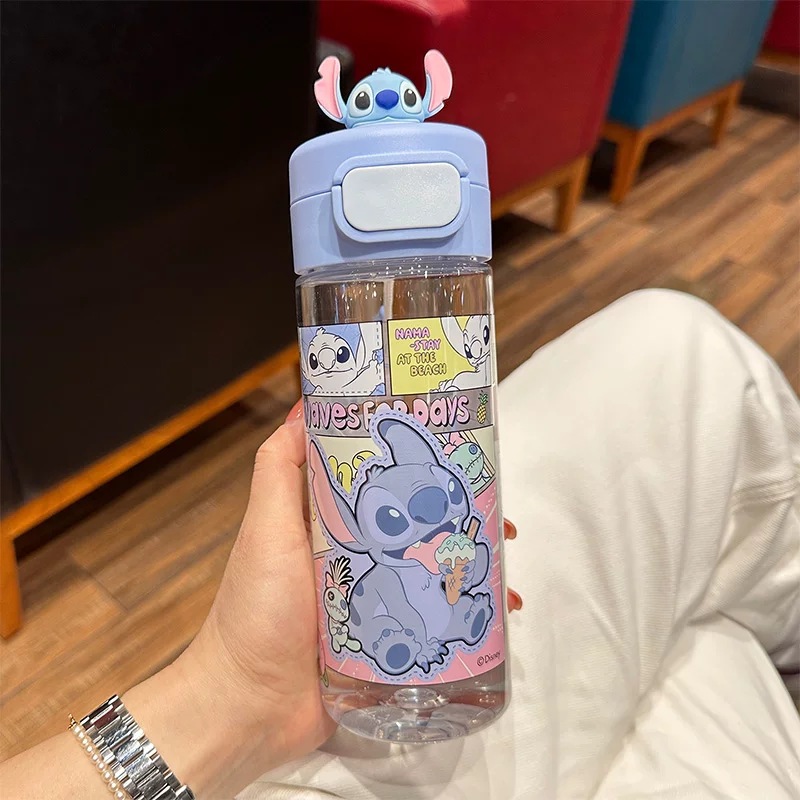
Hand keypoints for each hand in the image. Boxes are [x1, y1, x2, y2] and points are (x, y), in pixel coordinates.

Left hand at [129, 401, 521, 796]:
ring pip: (436, 577)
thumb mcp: (266, 526)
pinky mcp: (390, 646)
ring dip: (474, 571)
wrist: (249, 707)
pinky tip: (499, 619)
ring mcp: (378, 604)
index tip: (463, 455)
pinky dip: (469, 618)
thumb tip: (305, 404)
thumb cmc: (257, 608)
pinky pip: (436, 625)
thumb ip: (280, 468)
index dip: (424, 470)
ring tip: (506, 574)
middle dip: (464, 523)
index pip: (388, 486)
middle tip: (501, 521)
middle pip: (422, 531)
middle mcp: (361, 559)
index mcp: (336, 526)